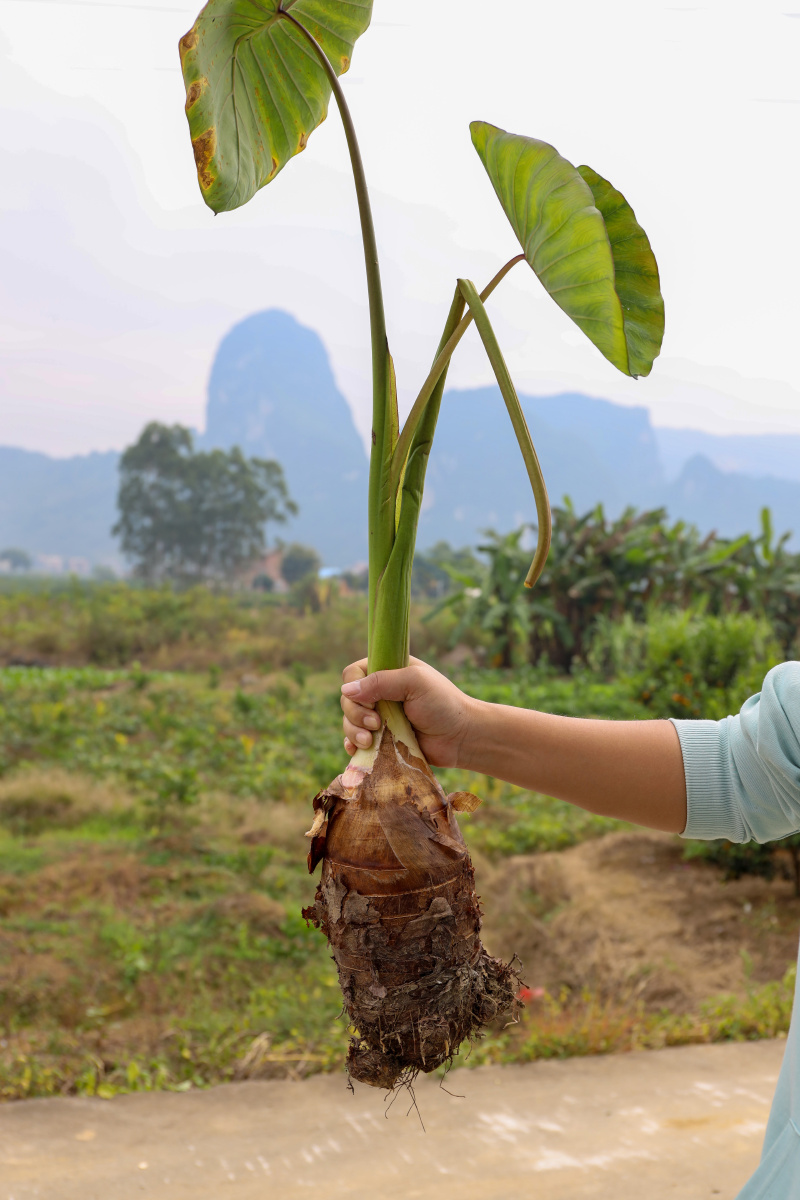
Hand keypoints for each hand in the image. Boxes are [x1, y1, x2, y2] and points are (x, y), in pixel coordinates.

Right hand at [340, 657, 477, 767]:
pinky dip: (353, 746)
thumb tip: (345, 690)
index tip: (371, 701)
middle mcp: (381, 693)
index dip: (355, 687)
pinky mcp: (382, 740)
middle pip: (348, 700)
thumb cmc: (443, 704)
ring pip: (349, 722)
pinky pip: (356, 742)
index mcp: (389, 671)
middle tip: (375, 724)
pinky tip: (358, 750)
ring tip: (370, 741)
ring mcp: (380, 717)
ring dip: (353, 732)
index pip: (354, 672)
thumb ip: (381, 682)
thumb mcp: (414, 683)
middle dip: (355, 714)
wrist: (462, 738)